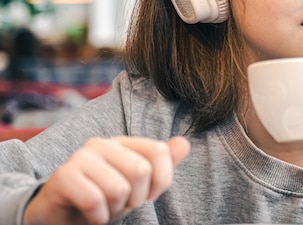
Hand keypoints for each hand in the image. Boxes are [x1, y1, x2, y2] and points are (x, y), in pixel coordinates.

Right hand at [24, 136, 189, 224]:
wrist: (59, 217)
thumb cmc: (102, 199)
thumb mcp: (136, 185)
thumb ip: (161, 164)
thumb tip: (185, 143)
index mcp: (122, 143)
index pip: (158, 151)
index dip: (162, 180)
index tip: (148, 195)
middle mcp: (102, 144)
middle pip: (141, 170)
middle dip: (136, 198)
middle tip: (121, 205)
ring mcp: (80, 157)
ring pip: (119, 188)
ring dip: (115, 210)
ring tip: (104, 209)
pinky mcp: (63, 176)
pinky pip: (95, 202)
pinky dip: (98, 218)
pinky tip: (90, 216)